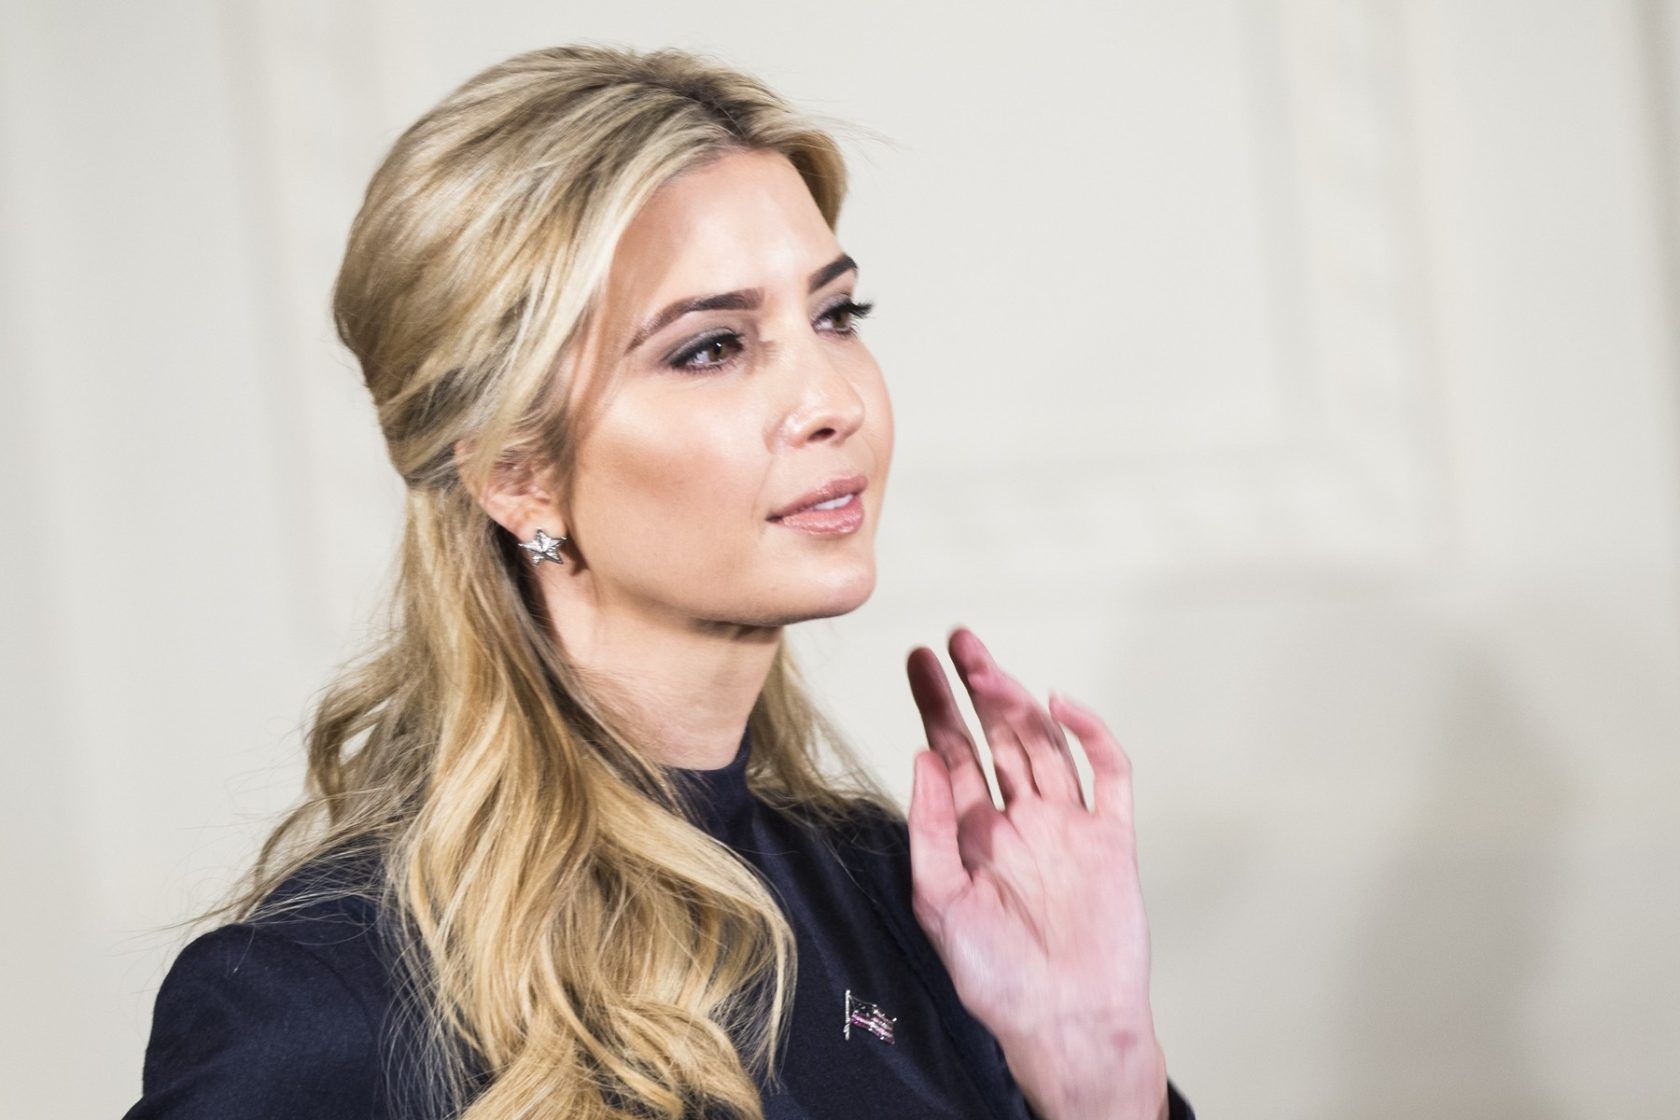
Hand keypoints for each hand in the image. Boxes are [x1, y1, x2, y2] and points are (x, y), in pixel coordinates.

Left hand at [904, 627, 1165, 1119]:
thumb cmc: (996, 977)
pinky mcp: (1111, 838)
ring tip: (989, 665)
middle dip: (978, 687)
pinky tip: (1061, 706)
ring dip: (1020, 700)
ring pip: (1045, 744)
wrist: (1065, 1021)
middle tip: (959, 640)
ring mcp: (1068, 825)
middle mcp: (1021, 820)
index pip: (952, 753)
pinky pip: (1107, 775)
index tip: (919, 660)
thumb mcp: (938, 903)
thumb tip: (921, 759)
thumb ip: (928, 829)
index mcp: (975, 834)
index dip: (937, 706)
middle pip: (998, 736)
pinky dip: (1090, 735)